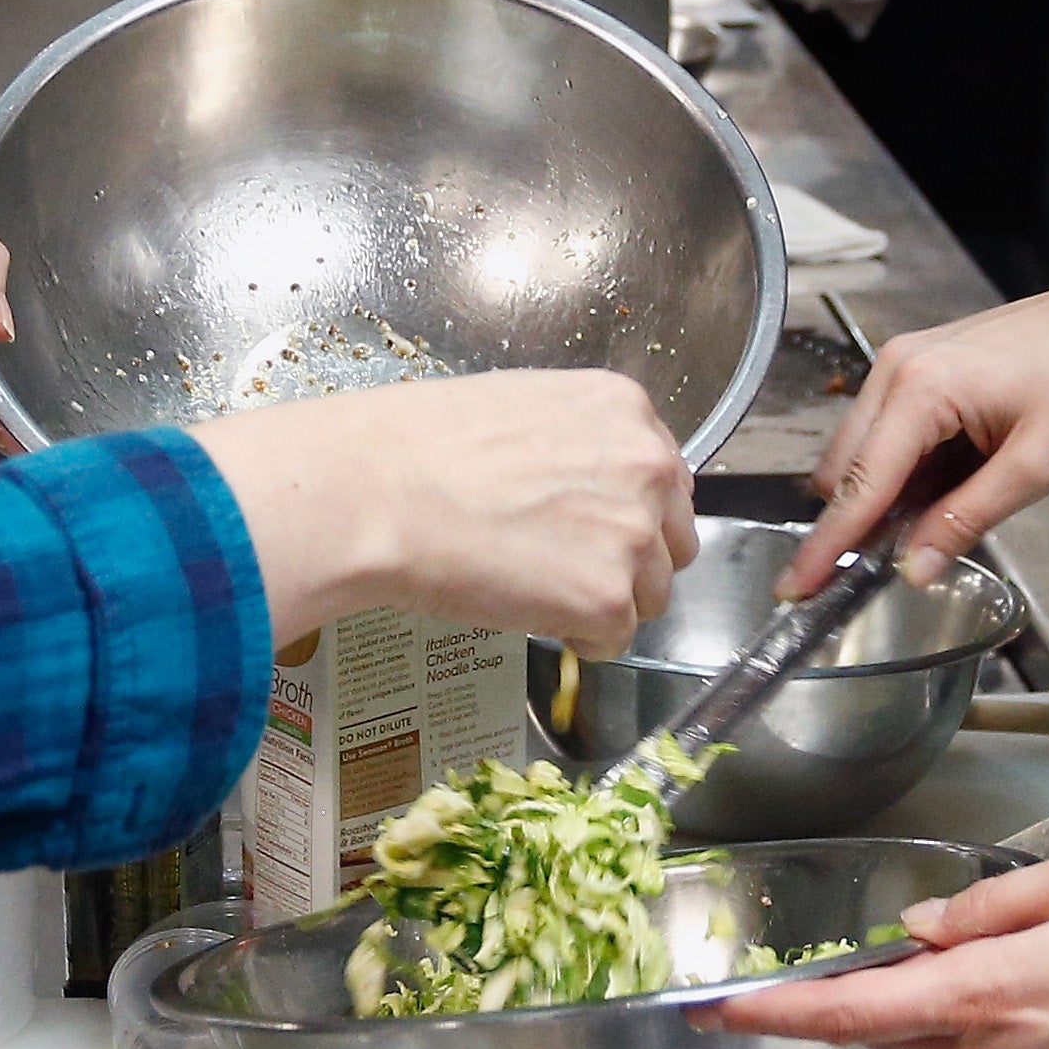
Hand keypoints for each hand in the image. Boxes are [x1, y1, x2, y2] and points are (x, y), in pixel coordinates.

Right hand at [193, 372, 697, 650]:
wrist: (376, 492)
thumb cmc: (418, 447)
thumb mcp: (519, 408)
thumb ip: (577, 444)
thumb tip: (583, 488)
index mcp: (626, 409)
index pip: (665, 478)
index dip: (625, 512)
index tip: (588, 528)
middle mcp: (647, 465)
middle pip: (672, 539)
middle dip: (627, 560)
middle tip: (560, 564)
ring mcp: (634, 534)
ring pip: (649, 594)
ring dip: (601, 600)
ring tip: (531, 586)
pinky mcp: (608, 598)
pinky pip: (614, 639)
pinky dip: (577, 639)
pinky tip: (525, 610)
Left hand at [707, 848, 1048, 1048]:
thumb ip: (989, 907)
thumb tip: (921, 931)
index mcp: (997, 993)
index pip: (854, 1014)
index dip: (777, 1013)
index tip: (718, 1009)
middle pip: (882, 1043)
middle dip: (861, 1006)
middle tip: (882, 955)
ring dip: (918, 1028)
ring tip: (973, 972)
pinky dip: (967, 1048)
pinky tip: (1019, 1002)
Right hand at [788, 266, 1048, 591]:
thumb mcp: (1036, 466)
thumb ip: (966, 519)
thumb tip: (914, 569)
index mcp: (920, 388)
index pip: (859, 485)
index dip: (828, 545)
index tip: (796, 587)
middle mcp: (897, 368)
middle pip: (843, 468)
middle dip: (851, 523)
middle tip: (869, 575)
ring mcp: (904, 362)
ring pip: (860, 451)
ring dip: (881, 496)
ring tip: (937, 521)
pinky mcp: (919, 365)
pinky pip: (886, 431)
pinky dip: (901, 470)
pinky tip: (944, 485)